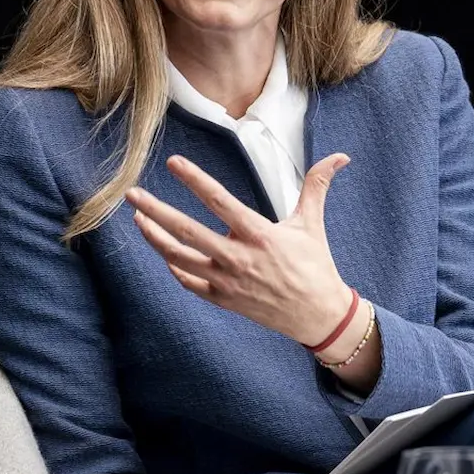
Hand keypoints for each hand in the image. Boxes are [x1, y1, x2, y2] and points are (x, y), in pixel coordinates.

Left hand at [125, 152, 352, 345]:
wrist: (318, 316)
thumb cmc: (315, 265)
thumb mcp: (313, 223)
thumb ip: (317, 186)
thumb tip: (341, 157)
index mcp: (259, 234)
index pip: (219, 201)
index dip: (195, 180)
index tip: (173, 163)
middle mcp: (238, 258)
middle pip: (186, 231)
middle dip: (155, 210)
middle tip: (132, 194)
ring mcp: (227, 281)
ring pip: (179, 258)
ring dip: (155, 238)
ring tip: (138, 219)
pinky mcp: (223, 299)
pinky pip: (189, 282)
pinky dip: (174, 266)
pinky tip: (164, 252)